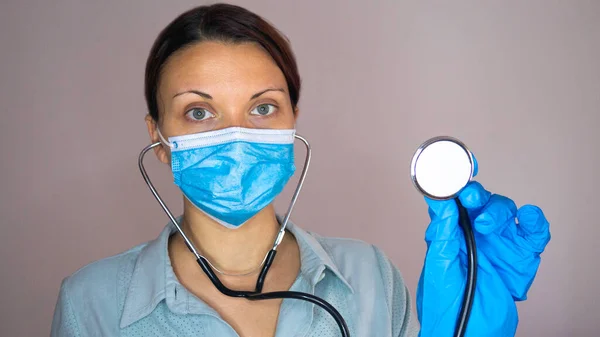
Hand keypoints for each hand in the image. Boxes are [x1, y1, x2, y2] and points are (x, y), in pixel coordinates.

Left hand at [416, 170, 549, 335]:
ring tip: (487, 226)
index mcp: (451, 233)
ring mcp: (499, 245)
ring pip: (506, 211)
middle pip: (481, 202)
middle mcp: (475, 234)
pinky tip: (527, 218)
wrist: (468, 333)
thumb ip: (442, 232)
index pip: (453, 200)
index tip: (454, 172)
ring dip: (498, 211)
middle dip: (477, 196)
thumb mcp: (439, 265)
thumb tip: (441, 199)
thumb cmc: (445, 303)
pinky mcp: (520, 258)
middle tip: (470, 199)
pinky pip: (533, 232)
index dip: (455, 184)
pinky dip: (534, 221)